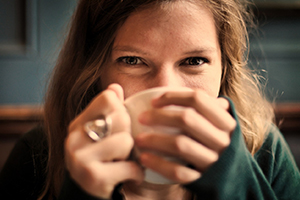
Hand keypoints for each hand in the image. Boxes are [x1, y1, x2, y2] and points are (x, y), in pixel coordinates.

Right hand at [65, 84, 143, 198]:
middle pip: (120, 117)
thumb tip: (115, 86)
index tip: (119, 126)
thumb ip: (107, 110)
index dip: (121, 110)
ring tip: (122, 161)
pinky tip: (129, 175)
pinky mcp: (93, 176)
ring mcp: (80, 158)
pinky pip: (130, 166)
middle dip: (128, 134)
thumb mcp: (100, 134)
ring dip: (132, 155)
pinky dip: (136, 173)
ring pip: (126, 141)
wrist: (85, 194)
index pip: (108, 98)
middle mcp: (75, 138)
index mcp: (78, 124)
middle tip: (122, 148)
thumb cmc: (99, 161)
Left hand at [135, 90, 235, 183]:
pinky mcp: (203, 179)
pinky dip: (159, 164)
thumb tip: (185, 91)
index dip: (173, 96)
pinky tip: (144, 158)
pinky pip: (178, 172)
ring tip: (138, 139)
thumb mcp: (222, 126)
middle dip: (159, 116)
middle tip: (141, 118)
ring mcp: (213, 161)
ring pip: (180, 145)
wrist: (234, 180)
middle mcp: (222, 140)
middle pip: (187, 119)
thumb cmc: (219, 146)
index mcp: (226, 122)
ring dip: (155, 140)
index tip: (154, 101)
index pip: (198, 99)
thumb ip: (209, 109)